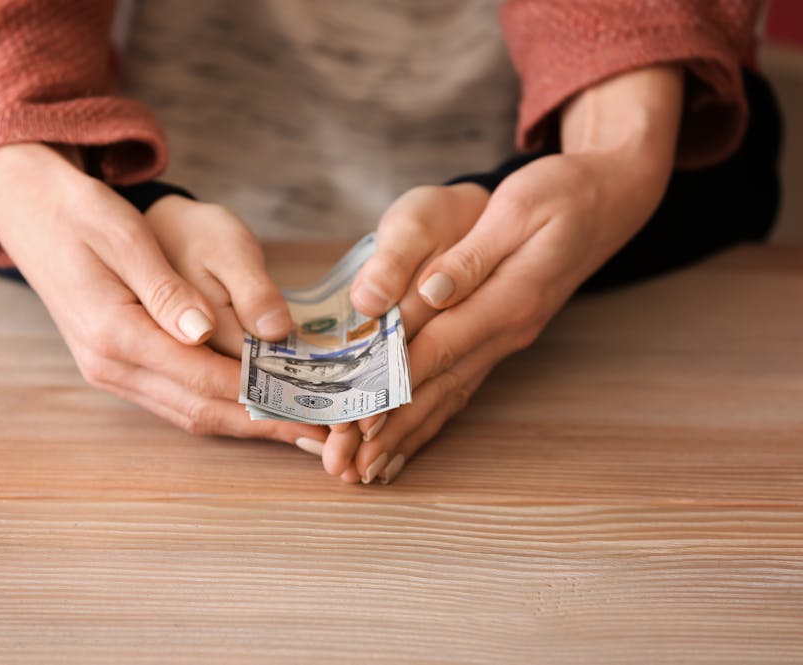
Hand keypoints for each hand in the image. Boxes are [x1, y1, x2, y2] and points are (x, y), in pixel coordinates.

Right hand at [0, 142, 327, 445]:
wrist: (30, 212)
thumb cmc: (80, 214)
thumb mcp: (124, 236)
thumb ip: (163, 288)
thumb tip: (201, 331)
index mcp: (114, 333)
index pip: (201, 377)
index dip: (258, 396)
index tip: (308, 406)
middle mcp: (109, 365)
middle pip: (198, 409)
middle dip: (262, 423)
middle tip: (319, 431)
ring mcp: (109, 372)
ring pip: (186, 412)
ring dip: (243, 422)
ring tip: (296, 427)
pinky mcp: (116, 367)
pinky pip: (173, 400)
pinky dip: (217, 407)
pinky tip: (251, 406)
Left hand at [326, 65, 684, 483]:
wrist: (610, 199)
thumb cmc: (563, 194)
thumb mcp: (520, 208)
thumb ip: (474, 255)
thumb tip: (432, 291)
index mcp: (511, 297)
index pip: (440, 346)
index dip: (396, 382)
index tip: (358, 416)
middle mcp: (509, 329)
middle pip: (440, 385)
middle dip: (392, 426)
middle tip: (350, 463)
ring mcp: (507, 338)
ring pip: (450, 395)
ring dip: (408, 434)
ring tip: (369, 469)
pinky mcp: (502, 337)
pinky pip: (462, 386)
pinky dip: (432, 418)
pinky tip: (409, 442)